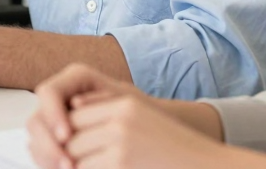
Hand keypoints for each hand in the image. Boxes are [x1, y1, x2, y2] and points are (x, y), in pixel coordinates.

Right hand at [29, 64, 144, 167]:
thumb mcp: (124, 103)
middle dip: (48, 144)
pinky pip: (41, 151)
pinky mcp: (55, 138)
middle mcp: (60, 96)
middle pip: (36, 119)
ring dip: (47, 157)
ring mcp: (54, 118)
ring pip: (35, 139)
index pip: (49, 93)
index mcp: (74, 78)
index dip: (53, 114)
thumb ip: (98, 101)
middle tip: (67, 165)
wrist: (149, 125)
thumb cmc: (141, 109)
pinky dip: (49, 162)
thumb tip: (75, 104)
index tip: (66, 136)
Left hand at [63, 94, 229, 168]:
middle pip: (70, 134)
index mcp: (124, 103)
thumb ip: (108, 114)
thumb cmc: (172, 151)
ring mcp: (121, 138)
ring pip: (73, 155)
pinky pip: (85, 168)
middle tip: (59, 166)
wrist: (206, 165)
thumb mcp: (141, 123)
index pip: (75, 114)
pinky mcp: (120, 160)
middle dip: (62, 155)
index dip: (64, 136)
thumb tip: (73, 108)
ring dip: (71, 166)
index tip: (60, 153)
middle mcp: (120, 115)